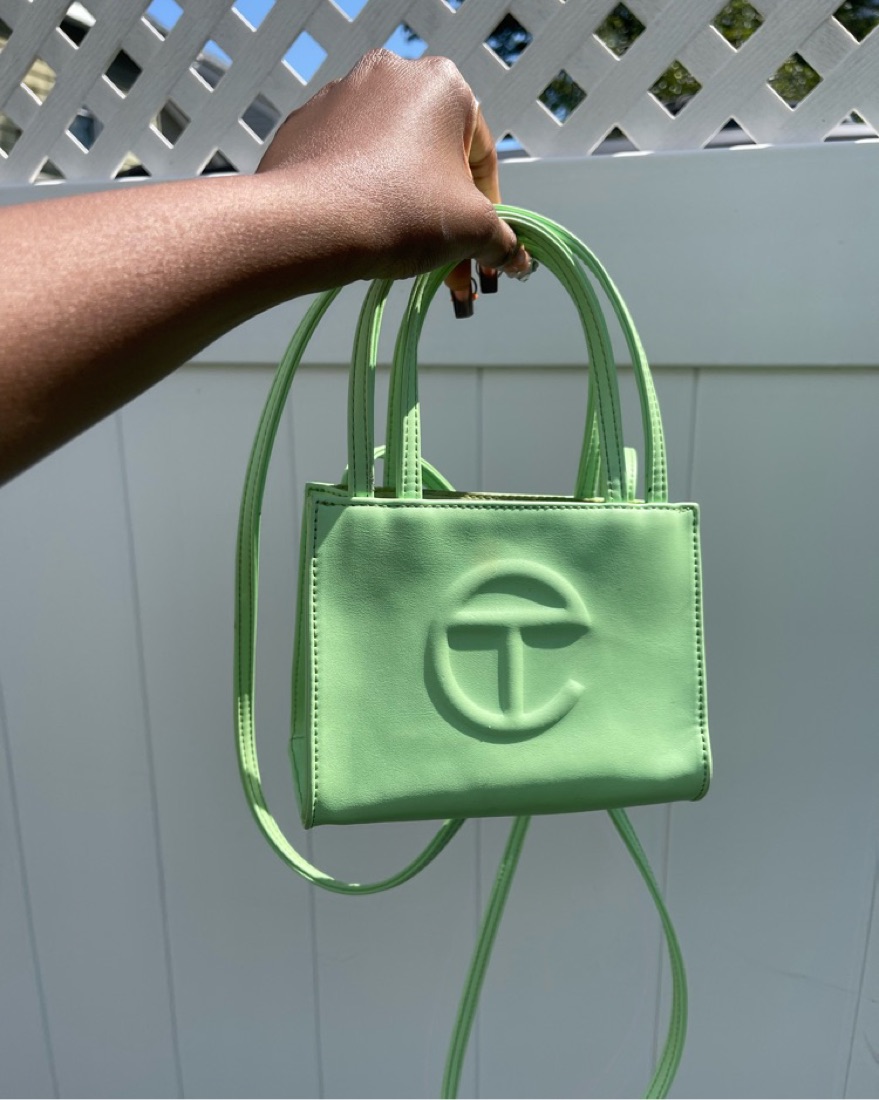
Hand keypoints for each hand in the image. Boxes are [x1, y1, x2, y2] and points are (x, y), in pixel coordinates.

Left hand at [256, 49, 529, 302]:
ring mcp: (341, 94)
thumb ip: (502, 240)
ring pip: (390, 159)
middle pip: (435, 157)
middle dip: (444, 214)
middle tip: (447, 263)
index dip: (489, 212)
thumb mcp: (472, 230)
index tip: (481, 250)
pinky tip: (363, 233)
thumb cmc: (401, 212)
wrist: (309, 224)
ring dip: (405, 205)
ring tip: (404, 254)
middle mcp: (392, 74)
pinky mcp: (305, 124)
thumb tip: (516, 258)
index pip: (483, 158)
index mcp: (444, 84)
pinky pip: (347, 163)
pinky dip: (361, 194)